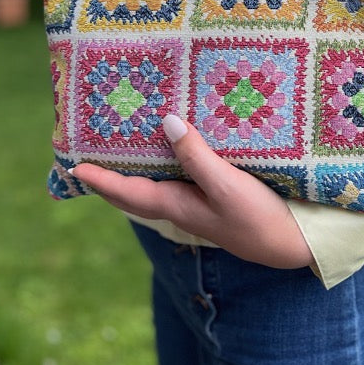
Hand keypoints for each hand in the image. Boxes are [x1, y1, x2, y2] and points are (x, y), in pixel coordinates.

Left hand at [71, 115, 313, 269]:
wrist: (289, 242)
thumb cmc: (256, 217)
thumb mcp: (225, 185)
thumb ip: (195, 156)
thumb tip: (166, 122)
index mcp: (175, 205)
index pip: (127, 192)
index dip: (100, 180)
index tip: (74, 167)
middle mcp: (180, 205)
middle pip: (133, 193)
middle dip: (108, 180)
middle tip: (89, 160)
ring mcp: (196, 203)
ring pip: (153, 187)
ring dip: (132, 173)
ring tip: (120, 151)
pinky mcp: (213, 197)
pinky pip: (175, 180)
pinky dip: (161, 168)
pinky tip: (171, 153)